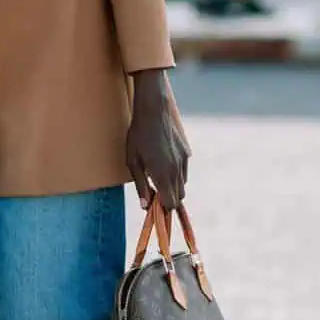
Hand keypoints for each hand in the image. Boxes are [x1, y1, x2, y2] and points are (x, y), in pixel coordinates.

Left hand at [127, 70, 190, 211]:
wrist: (154, 110)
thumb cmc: (138, 135)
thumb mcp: (133, 162)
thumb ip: (141, 185)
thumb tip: (145, 206)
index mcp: (163, 175)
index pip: (171, 204)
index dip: (163, 208)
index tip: (153, 205)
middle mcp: (177, 171)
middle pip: (179, 197)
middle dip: (168, 198)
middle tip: (153, 191)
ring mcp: (184, 161)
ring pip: (183, 184)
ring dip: (172, 186)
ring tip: (157, 175)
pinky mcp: (187, 152)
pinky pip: (184, 171)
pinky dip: (176, 174)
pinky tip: (164, 162)